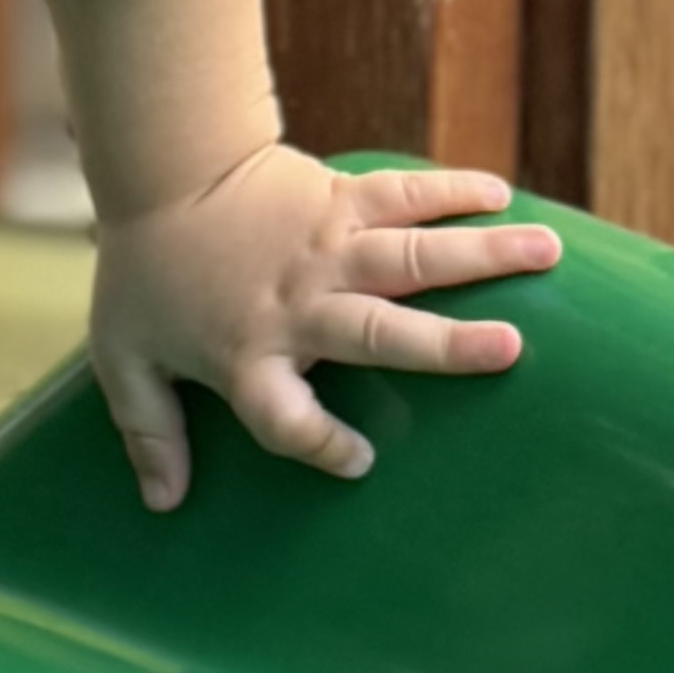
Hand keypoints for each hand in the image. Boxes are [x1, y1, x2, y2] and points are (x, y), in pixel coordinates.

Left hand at [86, 147, 560, 511]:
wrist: (160, 169)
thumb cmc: (145, 272)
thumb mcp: (126, 359)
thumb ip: (149, 431)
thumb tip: (163, 503)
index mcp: (249, 356)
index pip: (289, 419)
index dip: (321, 443)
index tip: (360, 461)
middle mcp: (299, 306)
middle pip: (379, 333)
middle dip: (446, 344)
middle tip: (512, 349)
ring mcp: (326, 248)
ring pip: (413, 256)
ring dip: (482, 255)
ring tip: (548, 255)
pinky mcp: (340, 198)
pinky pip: (405, 194)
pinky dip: (454, 191)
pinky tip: (504, 197)